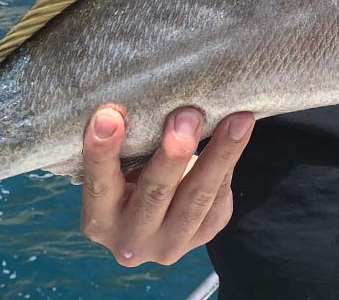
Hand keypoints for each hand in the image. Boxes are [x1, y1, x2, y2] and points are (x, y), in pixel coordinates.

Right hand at [80, 105, 254, 265]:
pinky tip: (239, 132)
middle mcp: (131, 240)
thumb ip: (127, 144)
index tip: (109, 115)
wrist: (154, 215)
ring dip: (221, 155)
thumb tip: (151, 92)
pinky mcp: (201, 238)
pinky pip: (219, 201)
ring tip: (237, 120)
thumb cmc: (129, 174)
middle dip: (174, 153)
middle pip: (156, 193)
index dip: (102, 151)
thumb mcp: (118, 166)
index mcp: (99, 220)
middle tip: (188, 114)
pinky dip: (229, 163)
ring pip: (198, 198)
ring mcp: (168, 246)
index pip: (98, 184)